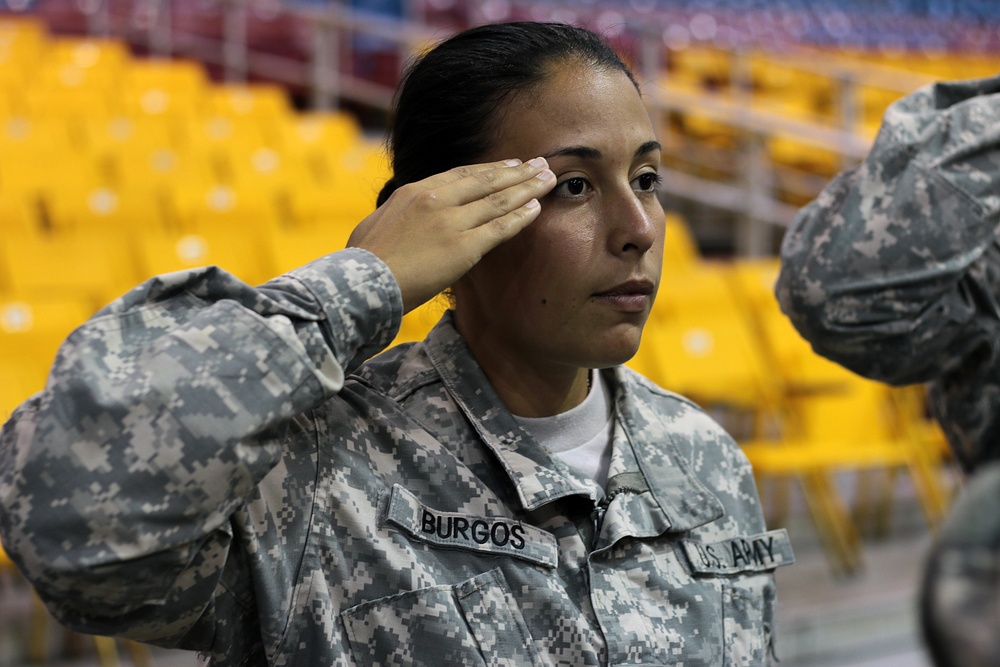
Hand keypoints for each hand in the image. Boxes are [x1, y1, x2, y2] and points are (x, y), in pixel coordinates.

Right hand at [348, 158, 555, 312]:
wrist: (360, 282)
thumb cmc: (361, 262)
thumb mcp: (374, 226)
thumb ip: (395, 217)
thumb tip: (396, 219)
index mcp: (413, 192)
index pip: (460, 175)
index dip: (488, 170)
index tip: (508, 165)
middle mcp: (436, 199)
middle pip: (486, 180)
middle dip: (516, 171)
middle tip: (540, 163)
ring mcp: (451, 222)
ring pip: (498, 200)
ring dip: (527, 188)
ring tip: (548, 179)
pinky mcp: (463, 247)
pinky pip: (500, 228)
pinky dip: (521, 216)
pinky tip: (537, 208)